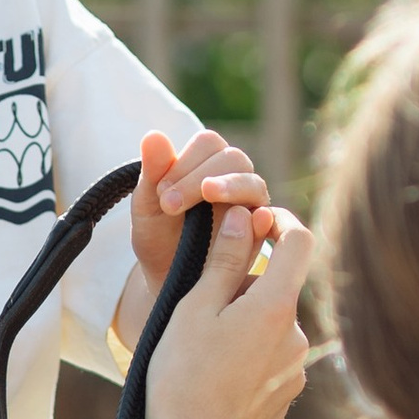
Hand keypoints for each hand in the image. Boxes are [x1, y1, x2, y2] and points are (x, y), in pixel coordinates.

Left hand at [126, 129, 275, 294]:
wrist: (170, 284)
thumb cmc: (158, 241)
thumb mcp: (147, 209)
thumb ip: (152, 173)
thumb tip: (152, 134)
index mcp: (206, 165)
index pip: (208, 143)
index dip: (186, 162)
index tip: (161, 192)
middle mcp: (234, 180)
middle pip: (234, 158)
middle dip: (201, 177)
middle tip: (170, 205)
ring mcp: (250, 206)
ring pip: (254, 183)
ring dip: (232, 187)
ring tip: (208, 195)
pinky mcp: (261, 235)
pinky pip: (270, 220)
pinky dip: (260, 218)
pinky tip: (246, 221)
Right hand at [144, 200, 314, 418]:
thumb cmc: (183, 376)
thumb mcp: (194, 308)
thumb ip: (224, 260)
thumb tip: (244, 216)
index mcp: (276, 306)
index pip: (298, 240)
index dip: (279, 221)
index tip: (255, 221)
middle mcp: (297, 334)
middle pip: (278, 287)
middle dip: (244, 286)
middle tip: (200, 309)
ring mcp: (296, 367)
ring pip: (272, 324)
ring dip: (245, 323)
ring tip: (203, 350)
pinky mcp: (287, 393)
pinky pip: (271, 357)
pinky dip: (249, 354)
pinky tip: (216, 377)